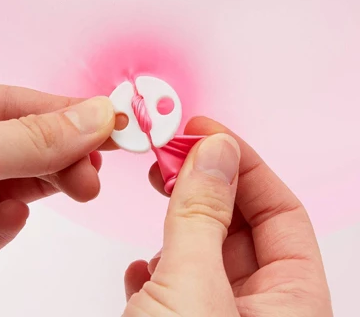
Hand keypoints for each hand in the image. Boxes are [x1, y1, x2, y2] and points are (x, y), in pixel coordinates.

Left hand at [0, 84, 114, 273]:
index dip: (70, 111)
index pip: (21, 104)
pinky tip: (13, 217)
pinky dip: (7, 224)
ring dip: (50, 186)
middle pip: (26, 146)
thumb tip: (97, 116)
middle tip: (97, 168)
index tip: (114, 121)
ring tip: (83, 189)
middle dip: (67, 156)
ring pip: (15, 185)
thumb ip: (35, 137)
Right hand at [124, 117, 331, 315]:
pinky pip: (176, 284)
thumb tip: (216, 153)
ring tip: (157, 192)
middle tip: (173, 153)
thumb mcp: (191, 287)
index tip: (205, 133)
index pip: (282, 212)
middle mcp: (260, 314)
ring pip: (204, 252)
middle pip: (241, 227)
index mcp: (290, 307)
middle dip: (204, 184)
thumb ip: (203, 218)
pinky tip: (141, 266)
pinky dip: (156, 266)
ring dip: (177, 222)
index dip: (245, 164)